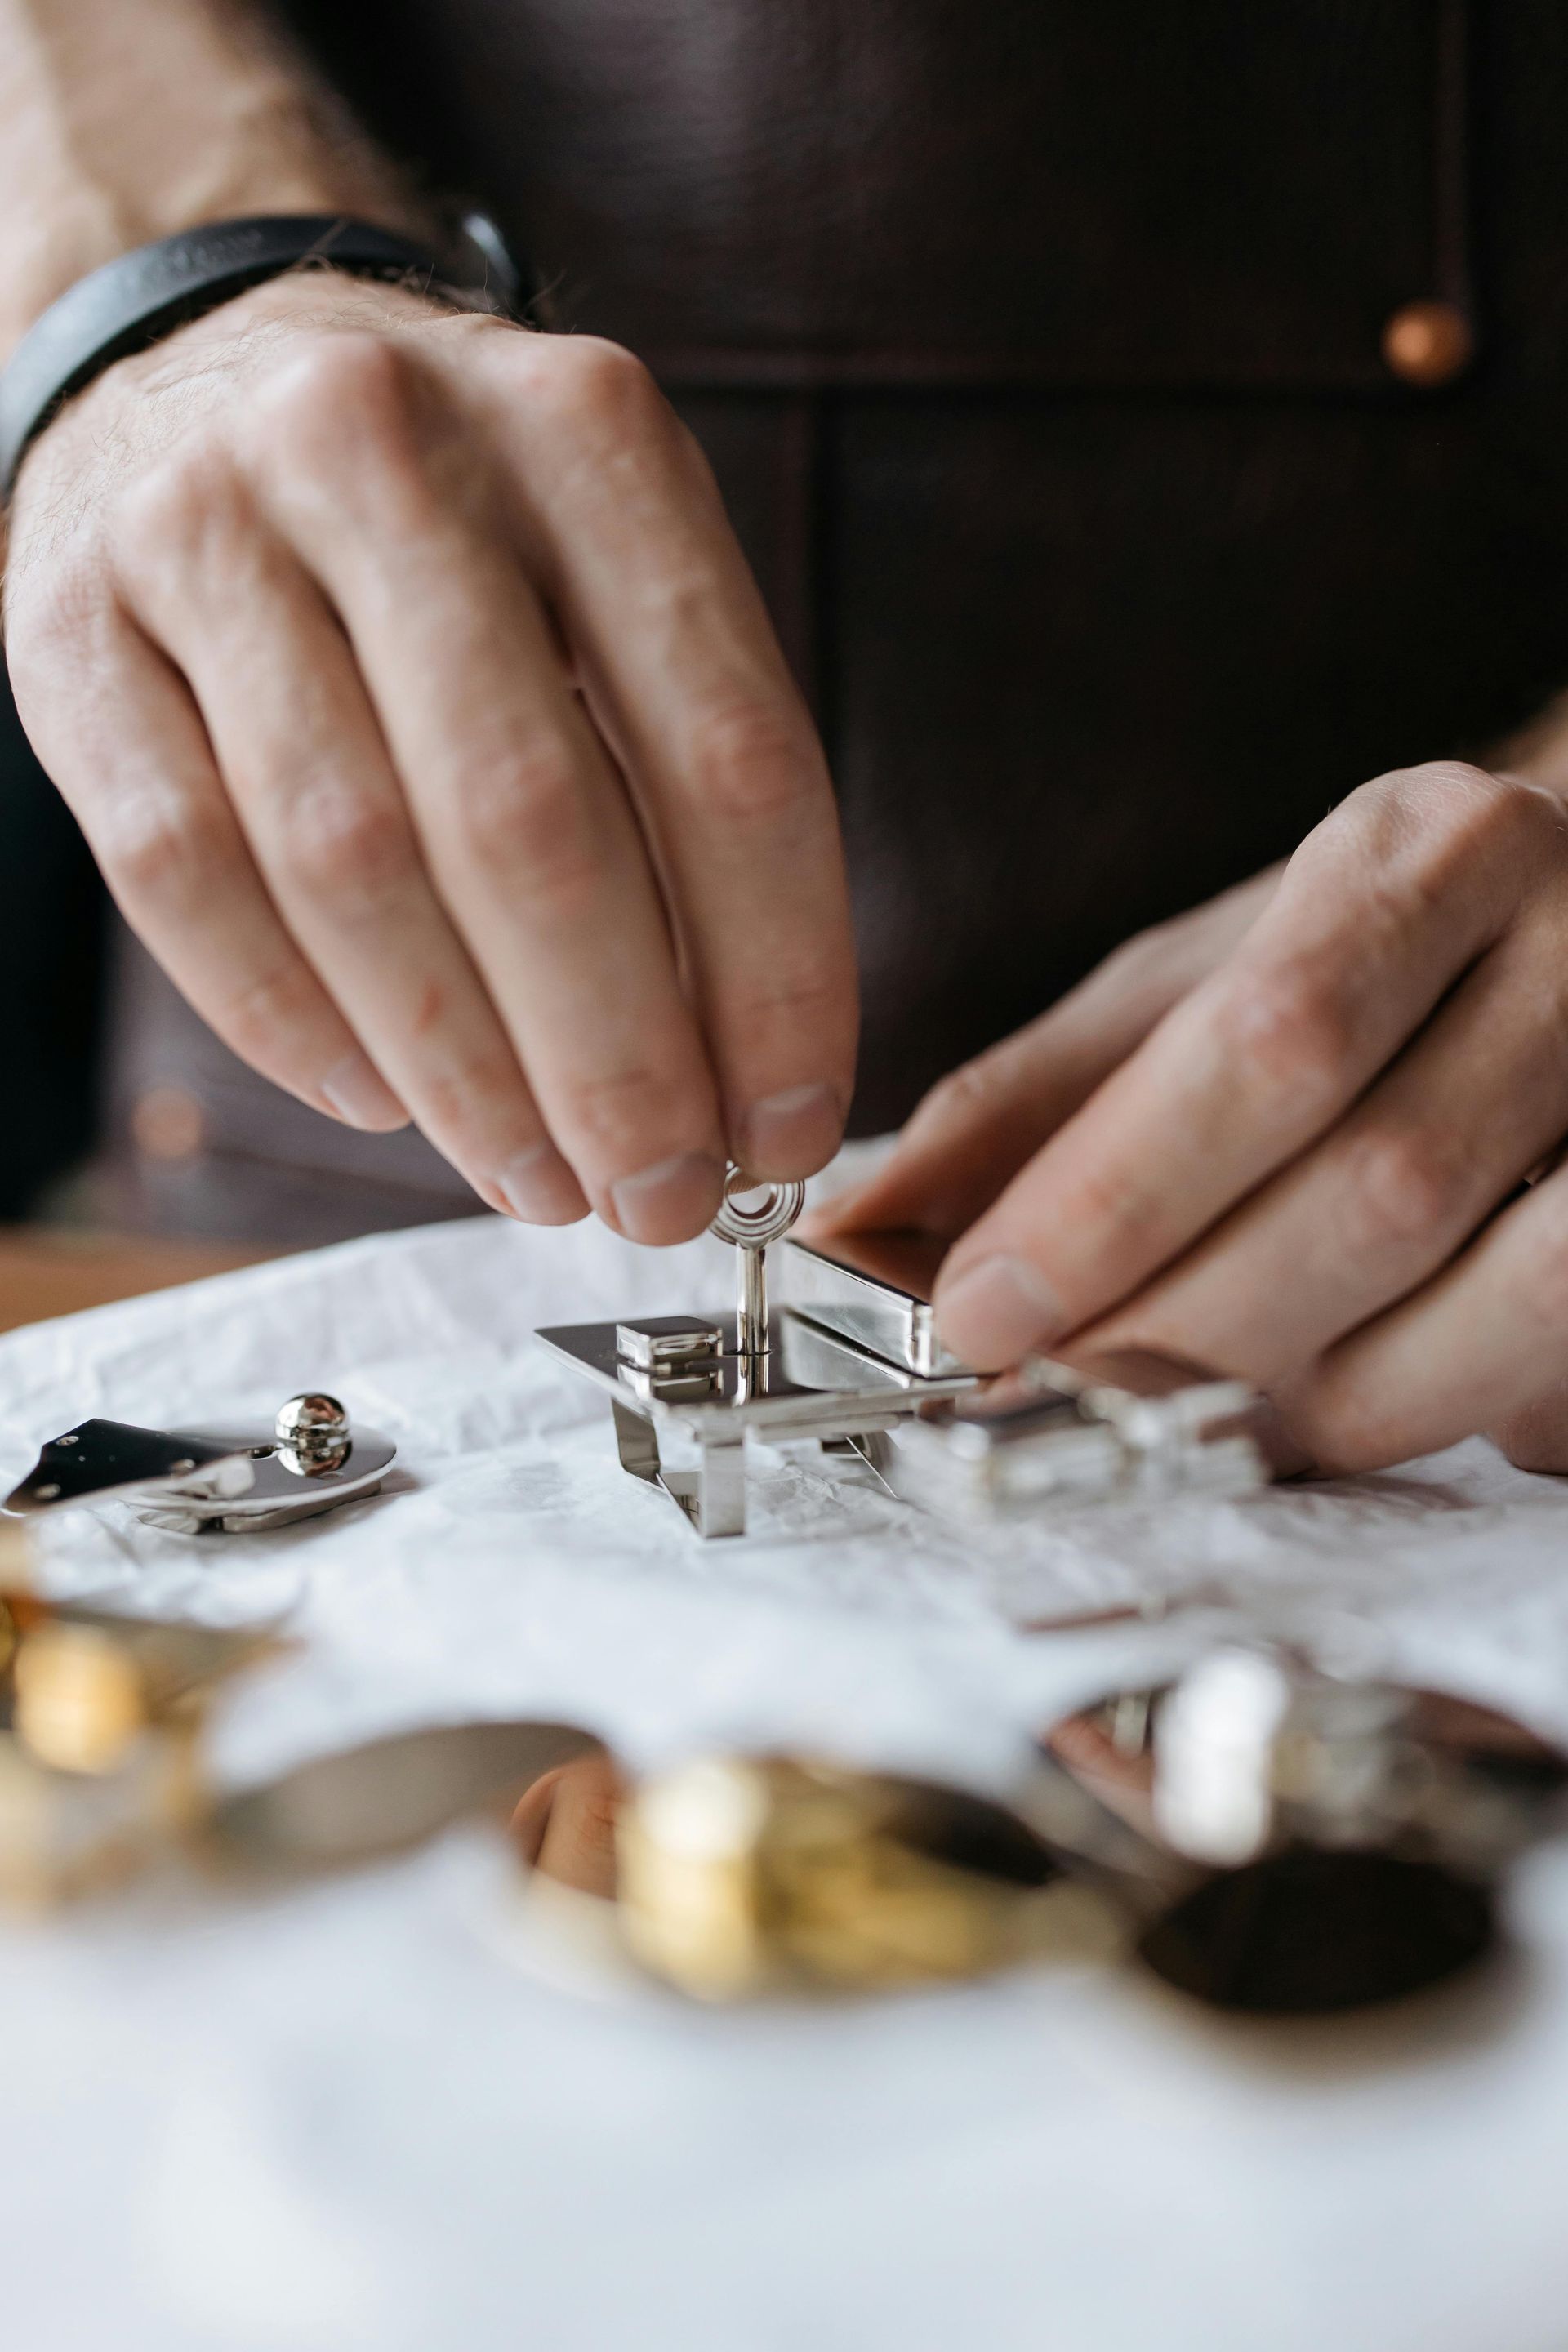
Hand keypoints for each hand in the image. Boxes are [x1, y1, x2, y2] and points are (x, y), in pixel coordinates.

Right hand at [4, 273, 855, 1239]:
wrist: (196, 361)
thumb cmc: (457, 519)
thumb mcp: (607, 568)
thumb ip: (679, 778)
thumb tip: (737, 1074)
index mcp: (586, 434)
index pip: (727, 751)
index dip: (775, 974)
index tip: (784, 1126)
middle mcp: (390, 450)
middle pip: (530, 821)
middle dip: (614, 1057)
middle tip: (657, 1196)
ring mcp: (208, 530)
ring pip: (348, 861)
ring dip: (461, 1068)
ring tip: (536, 1177)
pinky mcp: (70, 628)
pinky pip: (182, 870)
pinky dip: (291, 1020)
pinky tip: (381, 1101)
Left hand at [822, 763, 1567, 1473]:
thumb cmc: (1353, 960)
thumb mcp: (1187, 984)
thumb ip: (1031, 1103)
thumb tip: (857, 1233)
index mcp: (1427, 853)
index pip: (1269, 1042)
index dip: (1115, 1202)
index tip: (979, 1311)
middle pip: (1380, 1191)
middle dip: (1190, 1332)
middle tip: (1055, 1396)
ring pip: (1506, 1302)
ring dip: (1319, 1403)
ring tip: (1190, 1422)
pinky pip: (1567, 1370)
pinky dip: (1445, 1417)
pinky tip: (1339, 1411)